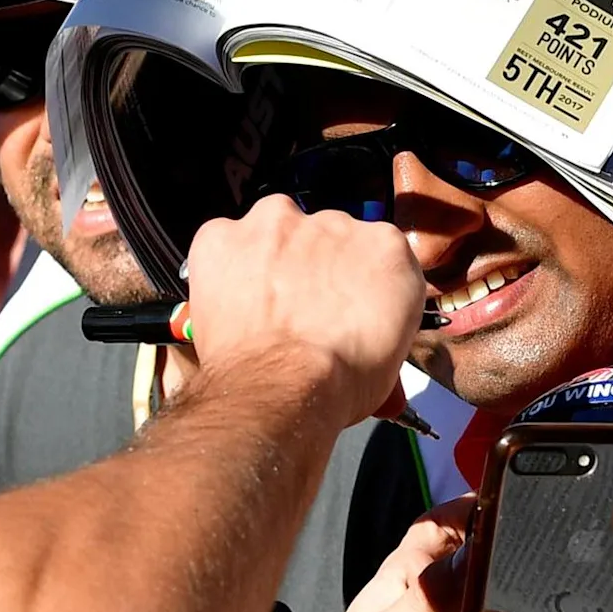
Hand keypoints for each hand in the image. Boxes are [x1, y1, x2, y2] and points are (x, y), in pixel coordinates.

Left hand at [181, 196, 424, 425]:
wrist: (282, 389)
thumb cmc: (336, 381)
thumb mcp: (391, 358)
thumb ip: (382, 321)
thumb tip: (369, 334)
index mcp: (384, 247)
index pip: (372, 253)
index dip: (354, 284)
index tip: (342, 306)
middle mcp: (334, 223)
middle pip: (321, 238)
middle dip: (311, 271)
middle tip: (302, 317)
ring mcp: (277, 225)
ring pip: (272, 234)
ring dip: (269, 263)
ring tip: (263, 312)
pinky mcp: (226, 235)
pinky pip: (221, 242)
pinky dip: (223, 270)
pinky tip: (231, 306)